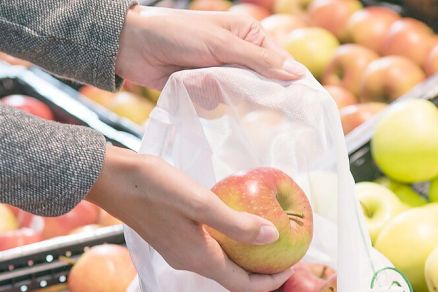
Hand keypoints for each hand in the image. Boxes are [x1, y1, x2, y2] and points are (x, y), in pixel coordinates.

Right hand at [86, 147, 293, 291]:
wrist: (110, 179)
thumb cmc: (154, 187)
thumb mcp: (200, 202)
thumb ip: (237, 224)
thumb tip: (274, 238)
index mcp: (200, 260)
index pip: (244, 286)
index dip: (272, 281)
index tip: (294, 267)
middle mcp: (190, 263)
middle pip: (235, 279)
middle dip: (263, 271)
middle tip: (287, 253)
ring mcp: (179, 253)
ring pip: (222, 265)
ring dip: (247, 258)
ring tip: (268, 238)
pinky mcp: (172, 239)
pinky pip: (209, 251)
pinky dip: (230, 245)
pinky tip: (236, 223)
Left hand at [114, 5, 303, 88]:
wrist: (133, 46)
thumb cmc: (179, 34)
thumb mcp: (223, 44)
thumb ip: (260, 62)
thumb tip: (298, 74)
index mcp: (249, 35)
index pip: (280, 61)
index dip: (290, 82)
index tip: (304, 105)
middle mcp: (238, 54)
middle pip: (262, 83)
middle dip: (257, 94)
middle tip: (260, 110)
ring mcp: (221, 74)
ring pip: (240, 98)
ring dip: (228, 97)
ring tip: (210, 88)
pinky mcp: (204, 90)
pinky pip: (218, 106)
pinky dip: (208, 102)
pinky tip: (195, 93)